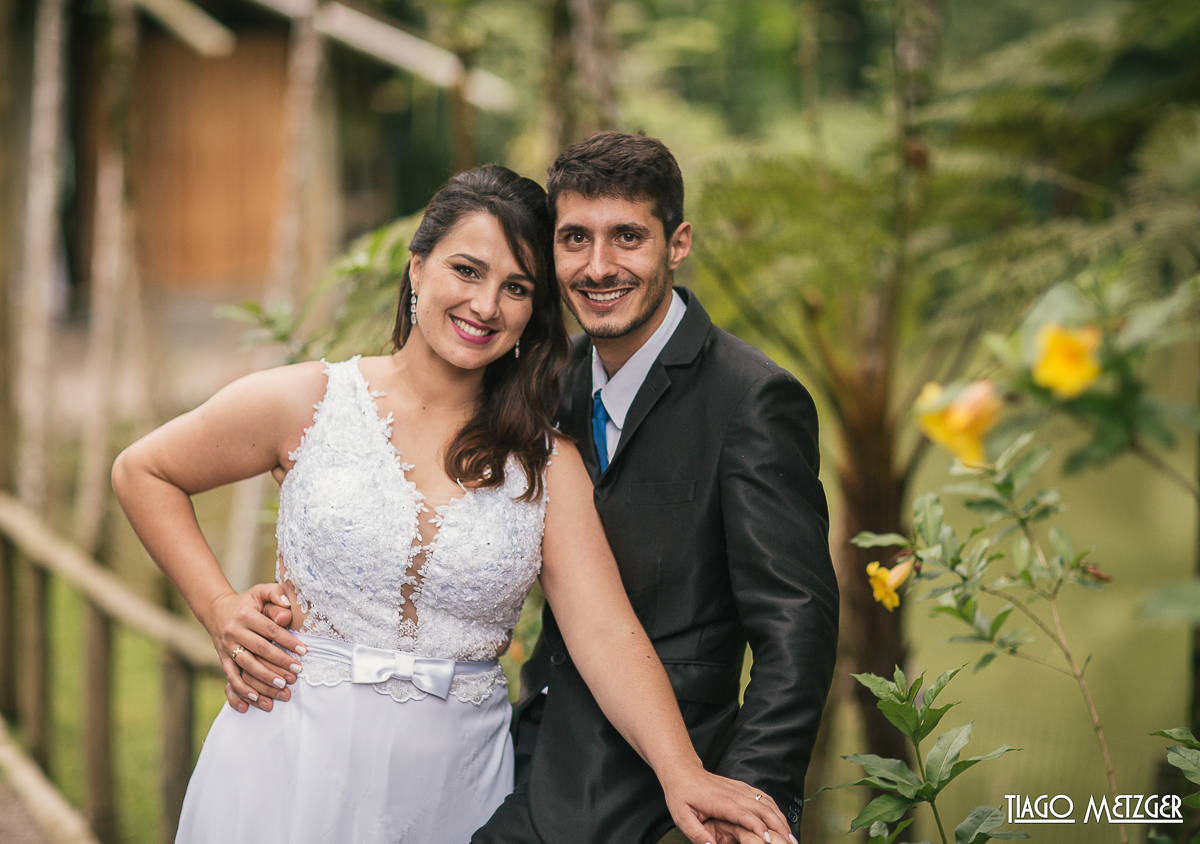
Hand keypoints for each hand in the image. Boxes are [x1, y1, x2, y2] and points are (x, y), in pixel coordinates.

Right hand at [206, 583, 302, 711]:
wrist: (216, 611)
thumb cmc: (246, 602)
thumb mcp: (260, 591)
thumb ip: (275, 593)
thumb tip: (288, 605)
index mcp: (245, 615)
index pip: (270, 630)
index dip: (288, 641)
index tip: (304, 652)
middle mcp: (234, 632)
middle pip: (260, 650)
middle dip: (280, 663)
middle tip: (296, 673)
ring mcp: (227, 647)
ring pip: (247, 666)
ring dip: (264, 679)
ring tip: (282, 688)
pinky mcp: (223, 659)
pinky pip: (231, 677)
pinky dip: (241, 690)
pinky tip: (255, 699)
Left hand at [662, 767, 793, 843]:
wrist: (683, 771)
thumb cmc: (681, 794)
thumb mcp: (681, 816)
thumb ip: (696, 833)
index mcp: (721, 802)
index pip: (744, 815)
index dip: (758, 827)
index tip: (769, 841)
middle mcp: (734, 794)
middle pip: (762, 809)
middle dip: (778, 826)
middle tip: (790, 843)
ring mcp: (740, 789)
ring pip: (766, 802)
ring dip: (780, 818)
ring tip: (791, 835)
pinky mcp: (742, 787)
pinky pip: (763, 797)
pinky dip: (776, 808)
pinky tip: (782, 819)